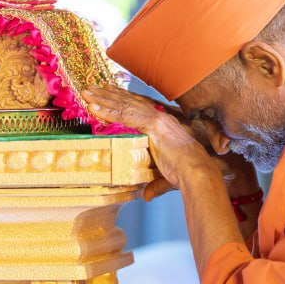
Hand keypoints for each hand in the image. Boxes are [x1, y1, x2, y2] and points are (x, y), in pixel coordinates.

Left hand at [83, 86, 219, 198]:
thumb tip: (146, 196)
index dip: (122, 97)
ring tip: (86, 92)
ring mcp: (158, 119)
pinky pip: (125, 116)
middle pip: (129, 101)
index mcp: (164, 123)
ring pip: (125, 105)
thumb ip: (154, 184)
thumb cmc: (187, 175)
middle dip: (108, 94)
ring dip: (103, 98)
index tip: (107, 90)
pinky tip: (93, 107)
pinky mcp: (153, 125)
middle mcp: (161, 117)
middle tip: (90, 87)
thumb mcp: (166, 176)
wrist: (198, 172)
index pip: (139, 106)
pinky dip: (108, 111)